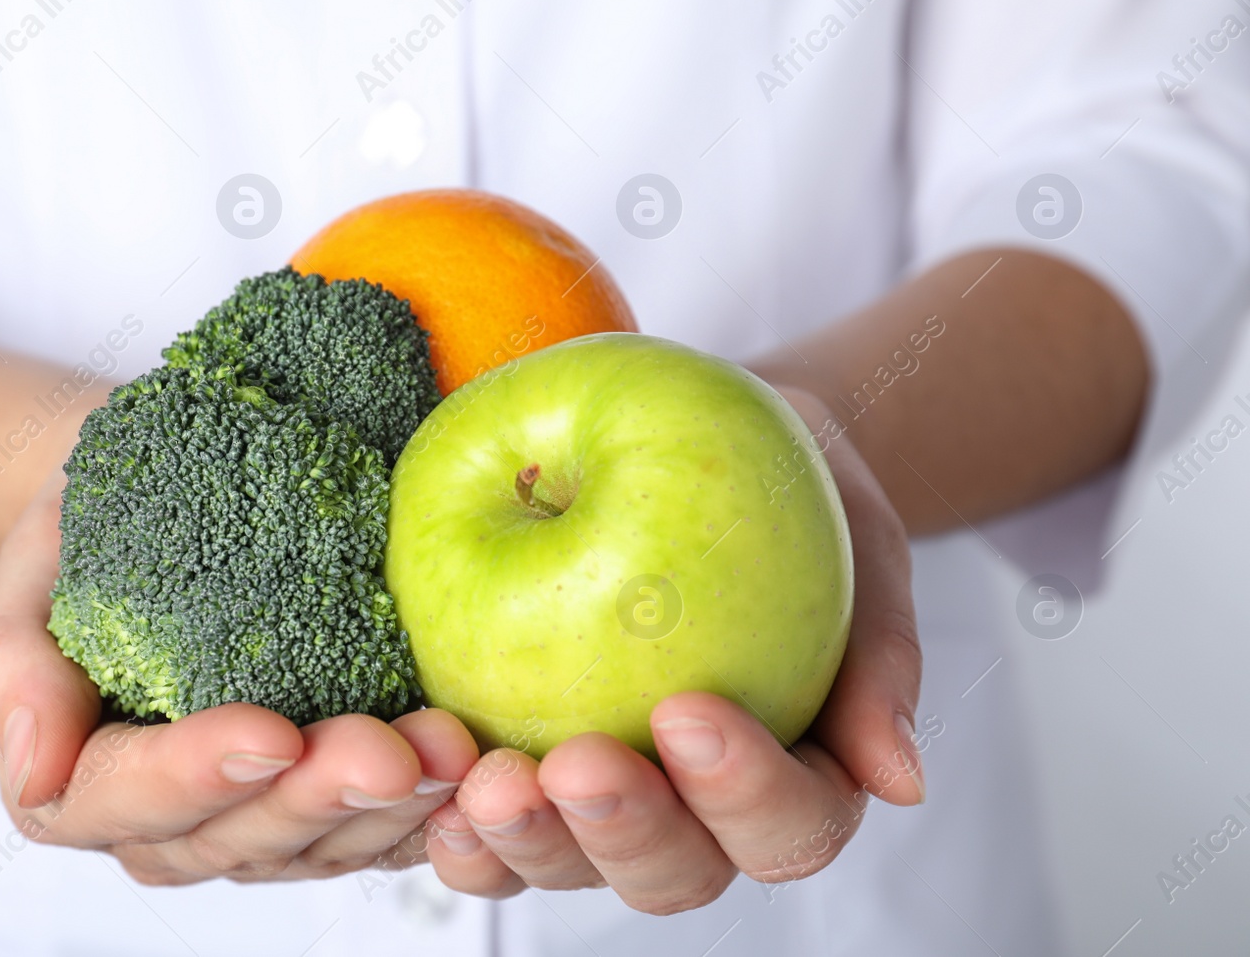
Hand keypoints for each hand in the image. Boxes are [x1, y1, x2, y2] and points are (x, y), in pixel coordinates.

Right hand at [0, 471, 479, 883]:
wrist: (165, 511)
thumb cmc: (91, 535)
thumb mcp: (32, 570)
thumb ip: (13, 668)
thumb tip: (29, 766)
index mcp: (82, 782)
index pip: (130, 798)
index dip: (199, 775)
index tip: (270, 732)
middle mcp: (172, 820)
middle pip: (241, 835)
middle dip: (319, 798)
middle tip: (391, 752)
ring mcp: (257, 816)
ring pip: (322, 844)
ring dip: (392, 809)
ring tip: (451, 751)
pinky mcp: (329, 801)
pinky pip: (381, 831)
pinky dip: (433, 811)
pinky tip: (477, 772)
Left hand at [421, 387, 922, 911]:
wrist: (711, 457)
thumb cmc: (794, 501)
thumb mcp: (861, 544)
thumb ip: (879, 654)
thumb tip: (900, 780)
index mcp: (791, 779)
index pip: (786, 825)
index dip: (742, 792)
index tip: (689, 711)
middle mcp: (697, 812)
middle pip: (674, 872)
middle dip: (623, 832)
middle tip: (577, 765)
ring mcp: (604, 800)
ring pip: (570, 866)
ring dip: (527, 840)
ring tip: (487, 780)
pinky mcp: (524, 765)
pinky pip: (487, 820)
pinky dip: (456, 814)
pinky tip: (429, 769)